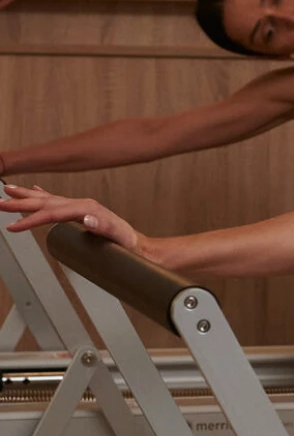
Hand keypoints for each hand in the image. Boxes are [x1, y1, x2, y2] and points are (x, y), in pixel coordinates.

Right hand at [1, 184, 150, 255]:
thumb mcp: (119, 237)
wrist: (139, 246)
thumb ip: (104, 227)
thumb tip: (87, 219)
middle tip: (0, 203)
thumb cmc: (129, 245)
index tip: (13, 226)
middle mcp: (83, 205)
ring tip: (8, 189)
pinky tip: (34, 190)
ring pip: (48, 199)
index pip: (52, 213)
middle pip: (46, 202)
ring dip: (27, 195)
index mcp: (88, 209)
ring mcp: (81, 207)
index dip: (31, 219)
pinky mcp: (80, 212)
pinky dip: (42, 195)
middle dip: (21, 202)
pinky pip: (56, 201)